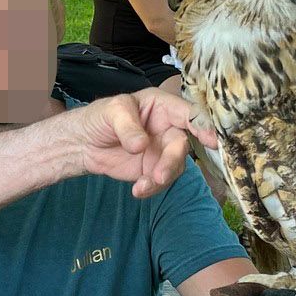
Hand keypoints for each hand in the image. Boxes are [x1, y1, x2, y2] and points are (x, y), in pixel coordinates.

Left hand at [68, 88, 214, 197]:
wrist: (84, 143)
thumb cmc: (99, 117)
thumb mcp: (111, 112)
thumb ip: (127, 125)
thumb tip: (141, 144)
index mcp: (162, 105)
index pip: (187, 113)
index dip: (202, 125)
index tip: (211, 140)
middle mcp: (168, 127)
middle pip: (182, 143)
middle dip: (173, 160)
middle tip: (160, 175)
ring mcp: (162, 150)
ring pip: (175, 165)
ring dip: (163, 177)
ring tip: (142, 186)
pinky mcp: (154, 168)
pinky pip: (162, 180)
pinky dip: (152, 188)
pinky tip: (137, 190)